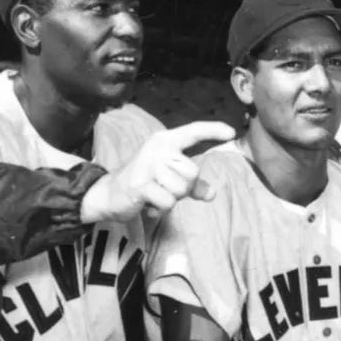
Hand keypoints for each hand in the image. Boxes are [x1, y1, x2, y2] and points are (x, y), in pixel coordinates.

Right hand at [81, 120, 237, 221]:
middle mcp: (157, 149)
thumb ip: (191, 185)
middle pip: (192, 173)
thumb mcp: (169, 181)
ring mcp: (148, 165)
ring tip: (155, 195)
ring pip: (181, 189)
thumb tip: (212, 193)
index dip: (213, 131)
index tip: (232, 132)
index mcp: (165, 142)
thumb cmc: (143, 183)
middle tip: (164, 189)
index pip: (193, 132)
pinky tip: (147, 204)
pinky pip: (168, 202)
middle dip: (183, 188)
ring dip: (171, 199)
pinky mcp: (141, 184)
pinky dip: (160, 209)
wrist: (108, 194)